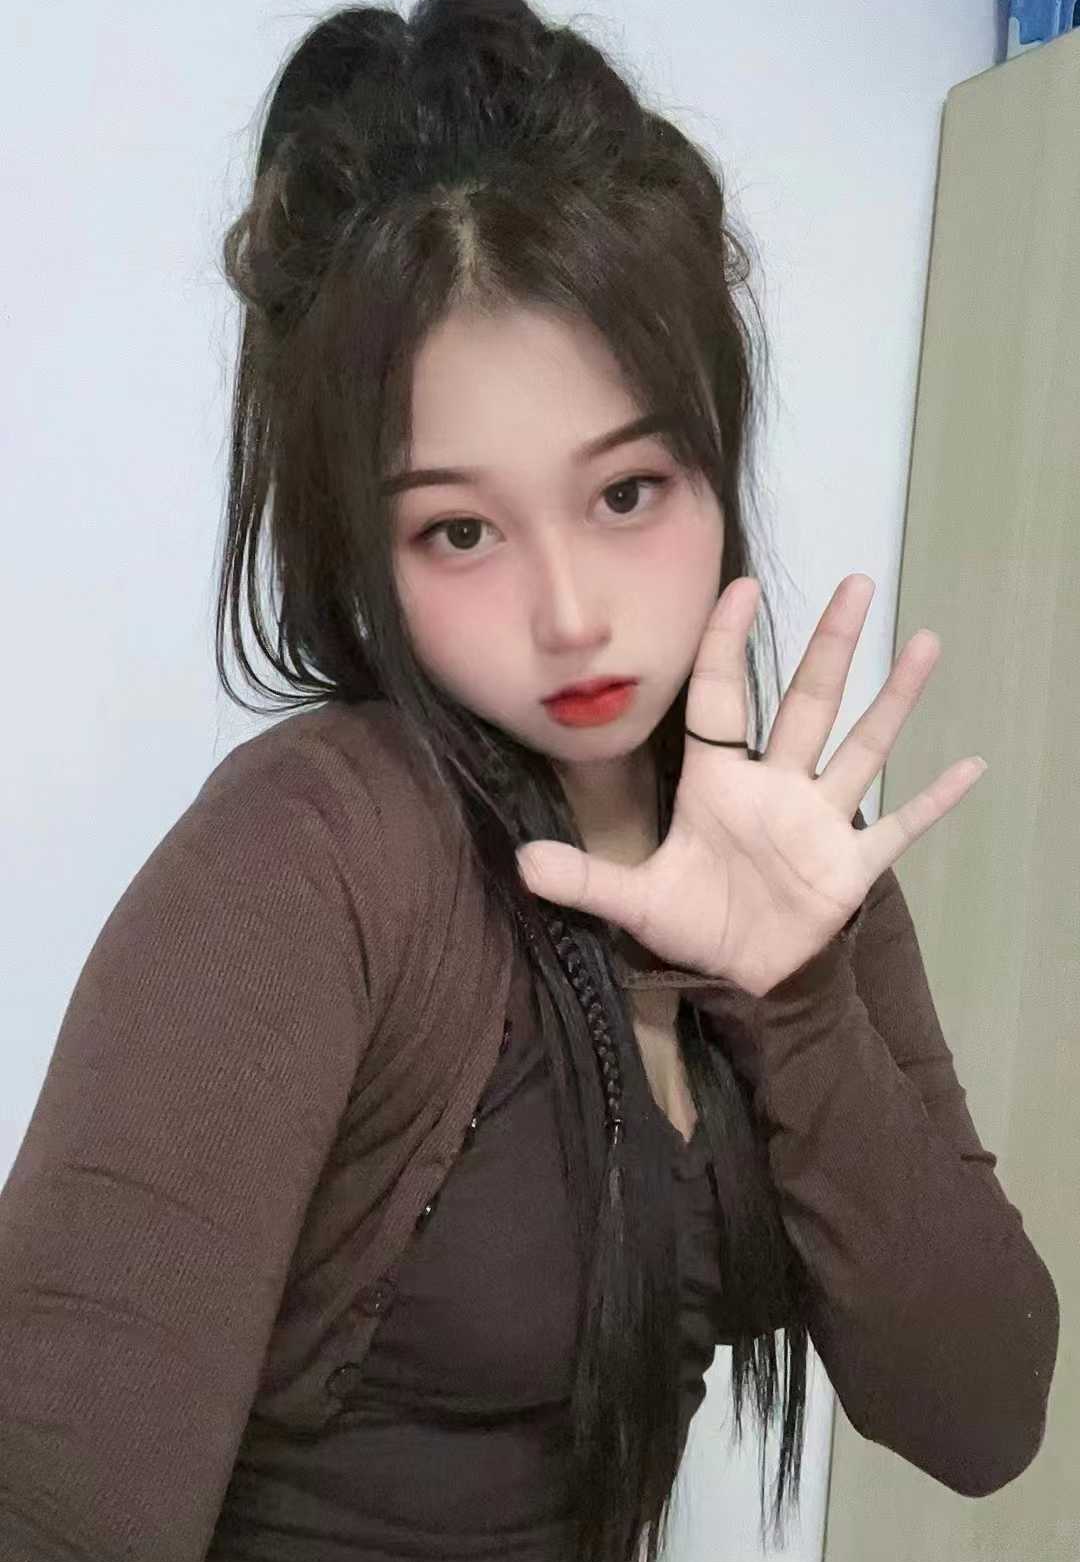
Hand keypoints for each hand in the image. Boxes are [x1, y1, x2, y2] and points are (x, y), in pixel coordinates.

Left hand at [515, 575, 987, 996]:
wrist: (741, 979)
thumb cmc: (695, 922)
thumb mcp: (637, 901)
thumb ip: (586, 879)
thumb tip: (522, 865)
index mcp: (720, 783)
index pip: (723, 699)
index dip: (728, 646)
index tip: (740, 589)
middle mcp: (777, 786)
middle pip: (807, 703)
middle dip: (829, 646)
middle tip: (855, 582)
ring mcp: (821, 821)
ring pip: (860, 747)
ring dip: (893, 700)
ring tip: (923, 643)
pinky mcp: (851, 864)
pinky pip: (900, 827)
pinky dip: (934, 801)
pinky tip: (971, 765)